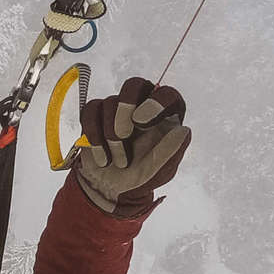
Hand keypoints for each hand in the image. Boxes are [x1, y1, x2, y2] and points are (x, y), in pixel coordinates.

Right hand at [74, 76, 189, 216]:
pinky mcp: (96, 114)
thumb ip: (171, 152)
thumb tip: (183, 130)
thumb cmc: (140, 177)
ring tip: (118, 162)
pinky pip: (90, 111)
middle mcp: (142, 106)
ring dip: (110, 136)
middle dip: (125, 106)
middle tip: (123, 134)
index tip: (141, 123)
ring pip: (110, 103)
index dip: (154, 103)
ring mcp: (118, 108)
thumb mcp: (160, 172)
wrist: (111, 189)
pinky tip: (101, 157)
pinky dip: (93, 135)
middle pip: (134, 84)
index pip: (166, 94)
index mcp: (165, 116)